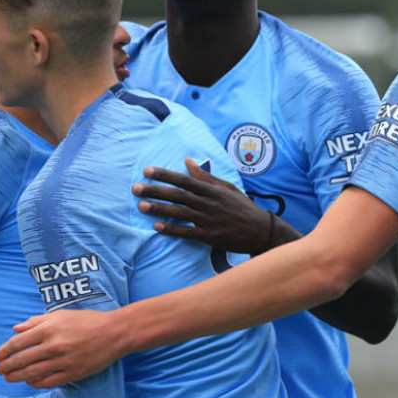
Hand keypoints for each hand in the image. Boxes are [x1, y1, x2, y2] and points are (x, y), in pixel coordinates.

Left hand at [0, 310, 124, 388]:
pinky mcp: (72, 373)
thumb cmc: (88, 321)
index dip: (3, 351)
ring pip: (31, 373)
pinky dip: (34, 383)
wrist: (114, 333)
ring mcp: (62, 361)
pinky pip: (47, 382)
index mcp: (49, 328)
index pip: (17, 343)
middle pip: (20, 360)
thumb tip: (16, 329)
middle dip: (6, 367)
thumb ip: (36, 322)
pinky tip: (30, 381)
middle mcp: (53, 345)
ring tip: (9, 378)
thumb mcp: (61, 315)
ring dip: (16, 377)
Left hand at [133, 158, 276, 254]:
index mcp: (212, 190)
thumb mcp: (227, 188)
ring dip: (158, 208)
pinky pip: (186, 232)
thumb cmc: (243, 207)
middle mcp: (208, 204)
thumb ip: (206, 176)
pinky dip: (171, 229)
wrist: (261, 231)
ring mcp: (208, 221)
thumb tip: (188, 161)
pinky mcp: (209, 237)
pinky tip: (156, 226)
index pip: (184, 180)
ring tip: (140, 205)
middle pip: (177, 195)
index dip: (165, 175)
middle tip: (135, 188)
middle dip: (155, 190)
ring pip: (178, 213)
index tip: (147, 171)